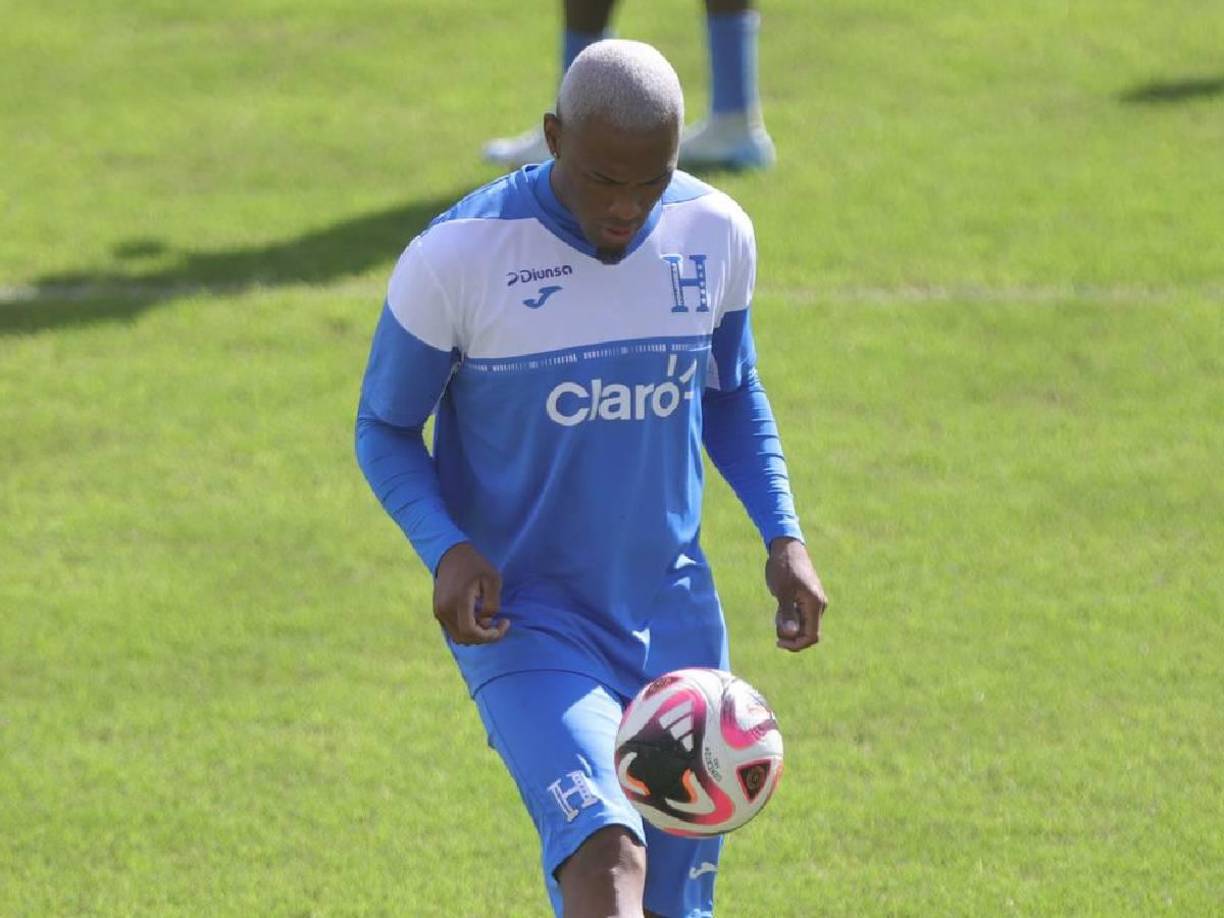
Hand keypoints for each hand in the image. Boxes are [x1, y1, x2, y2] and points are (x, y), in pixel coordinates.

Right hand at [433, 542, 508, 644]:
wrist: (451, 554)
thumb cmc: (475, 565)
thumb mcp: (493, 579)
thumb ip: (492, 603)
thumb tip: (486, 620)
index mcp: (458, 601)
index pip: (470, 632)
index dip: (489, 636)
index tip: (504, 623)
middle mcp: (444, 610)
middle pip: (464, 639)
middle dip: (484, 637)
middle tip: (498, 623)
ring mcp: (439, 611)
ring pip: (458, 636)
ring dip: (475, 634)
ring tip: (487, 617)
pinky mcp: (438, 611)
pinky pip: (453, 629)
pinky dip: (467, 629)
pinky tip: (477, 616)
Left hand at [765, 537, 827, 651]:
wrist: (786, 547)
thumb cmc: (783, 567)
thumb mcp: (782, 591)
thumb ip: (787, 614)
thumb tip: (790, 634)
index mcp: (815, 604)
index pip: (812, 636)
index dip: (796, 644)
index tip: (778, 642)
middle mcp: (818, 605)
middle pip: (808, 633)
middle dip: (790, 635)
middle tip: (775, 621)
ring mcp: (814, 602)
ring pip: (803, 625)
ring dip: (788, 626)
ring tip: (777, 611)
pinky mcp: (807, 598)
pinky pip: (800, 616)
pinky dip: (789, 617)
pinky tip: (780, 606)